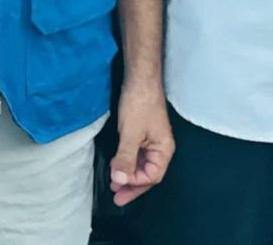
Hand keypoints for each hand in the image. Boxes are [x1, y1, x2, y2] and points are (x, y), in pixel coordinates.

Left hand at [110, 81, 174, 205]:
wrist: (139, 79)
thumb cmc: (139, 104)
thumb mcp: (130, 133)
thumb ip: (125, 157)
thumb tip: (120, 180)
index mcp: (164, 150)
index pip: (152, 176)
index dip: (135, 182)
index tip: (118, 183)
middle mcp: (160, 149)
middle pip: (147, 174)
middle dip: (132, 186)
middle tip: (116, 197)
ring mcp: (151, 141)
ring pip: (141, 165)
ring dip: (128, 175)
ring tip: (114, 186)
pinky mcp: (142, 134)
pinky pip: (136, 155)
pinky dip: (126, 163)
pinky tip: (117, 167)